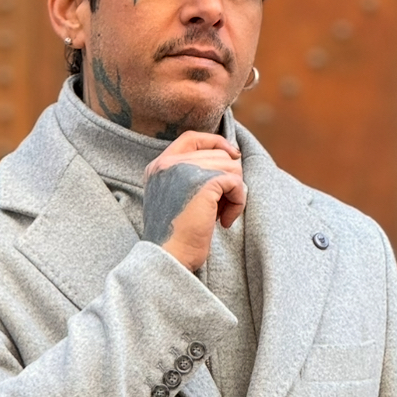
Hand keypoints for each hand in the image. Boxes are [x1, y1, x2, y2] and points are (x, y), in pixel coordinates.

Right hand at [142, 131, 245, 271]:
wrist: (168, 258)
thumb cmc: (176, 238)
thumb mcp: (175, 199)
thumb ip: (190, 177)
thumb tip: (231, 157)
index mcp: (159, 166)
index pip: (192, 138)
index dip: (216, 142)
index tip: (232, 156)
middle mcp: (169, 163)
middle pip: (219, 153)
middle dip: (228, 180)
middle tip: (219, 208)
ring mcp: (185, 170)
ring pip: (231, 167)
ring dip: (234, 194)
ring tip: (220, 216)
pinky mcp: (204, 183)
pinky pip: (236, 183)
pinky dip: (238, 203)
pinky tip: (224, 222)